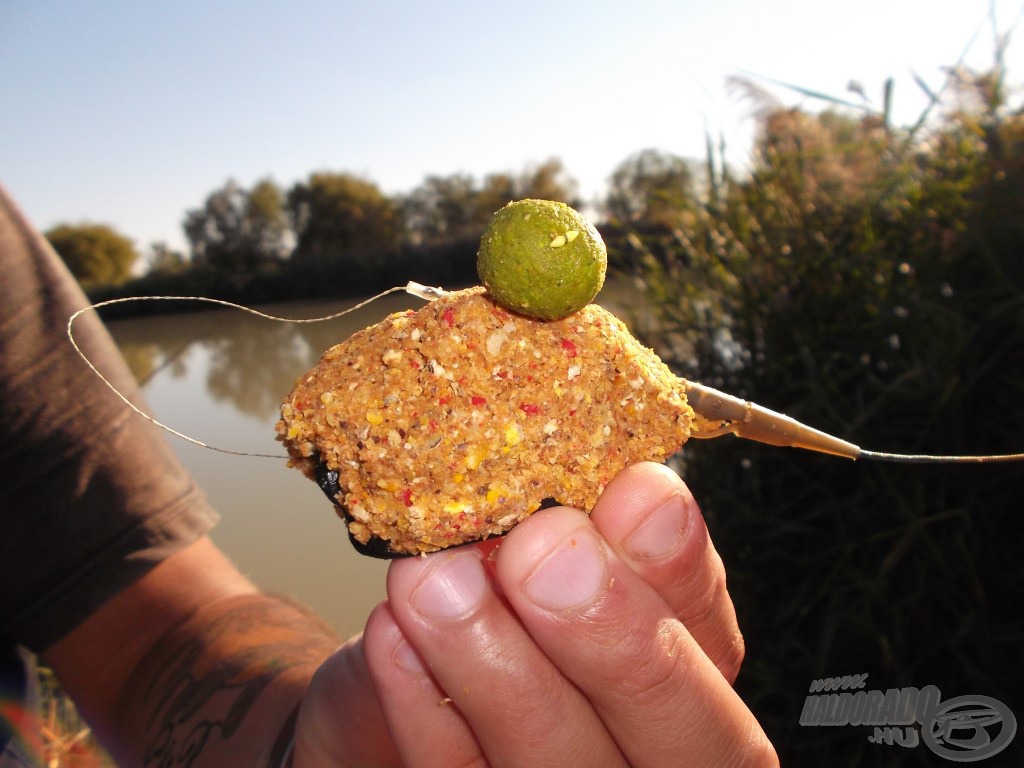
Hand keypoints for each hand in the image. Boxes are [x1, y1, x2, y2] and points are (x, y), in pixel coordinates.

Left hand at [295, 463, 777, 766]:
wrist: (390, 710)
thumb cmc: (489, 619)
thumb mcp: (538, 567)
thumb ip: (582, 539)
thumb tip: (617, 478)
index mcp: (686, 691)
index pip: (715, 649)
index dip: (682, 575)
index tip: (639, 490)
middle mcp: (647, 761)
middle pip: (682, 743)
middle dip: (616, 640)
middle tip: (539, 548)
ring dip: (497, 667)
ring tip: (434, 576)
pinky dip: (423, 711)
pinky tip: (392, 637)